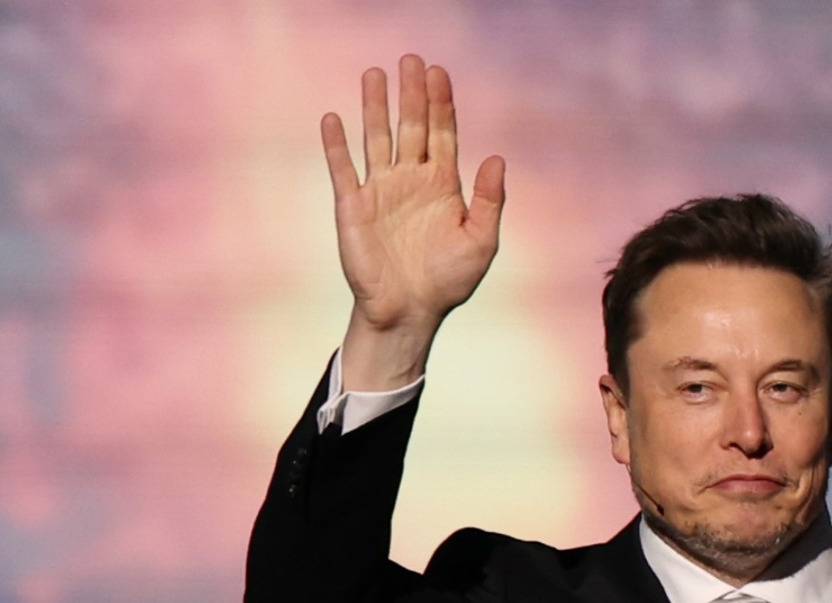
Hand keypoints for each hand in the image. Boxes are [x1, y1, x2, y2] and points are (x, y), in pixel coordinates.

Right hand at [323, 56, 505, 387]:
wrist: (409, 313)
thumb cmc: (447, 281)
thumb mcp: (481, 242)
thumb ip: (489, 201)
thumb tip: (497, 159)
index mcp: (442, 186)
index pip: (441, 134)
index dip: (441, 104)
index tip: (439, 73)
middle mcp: (411, 181)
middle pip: (410, 127)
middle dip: (411, 95)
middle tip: (411, 60)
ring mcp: (380, 191)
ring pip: (377, 139)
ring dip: (375, 107)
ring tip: (374, 75)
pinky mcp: (353, 207)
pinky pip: (343, 170)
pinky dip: (336, 146)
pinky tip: (334, 118)